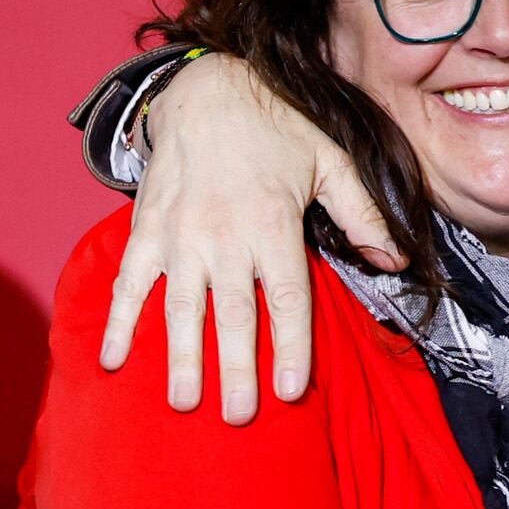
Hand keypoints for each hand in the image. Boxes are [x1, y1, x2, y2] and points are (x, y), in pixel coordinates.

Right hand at [100, 52, 398, 421]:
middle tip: (237, 418)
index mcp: (274, 226)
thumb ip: (362, 213)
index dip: (290, 348)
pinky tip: (113, 361)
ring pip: (180, 309)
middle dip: (236, 371)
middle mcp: (225, 237)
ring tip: (185, 403)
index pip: (287, 301)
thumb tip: (394, 260)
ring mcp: (180, 236)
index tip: (291, 391)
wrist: (209, 89)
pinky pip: (129, 283)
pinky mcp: (147, 230)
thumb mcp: (333, 161)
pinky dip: (118, 322)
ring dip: (182, 359)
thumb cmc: (277, 127)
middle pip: (234, 317)